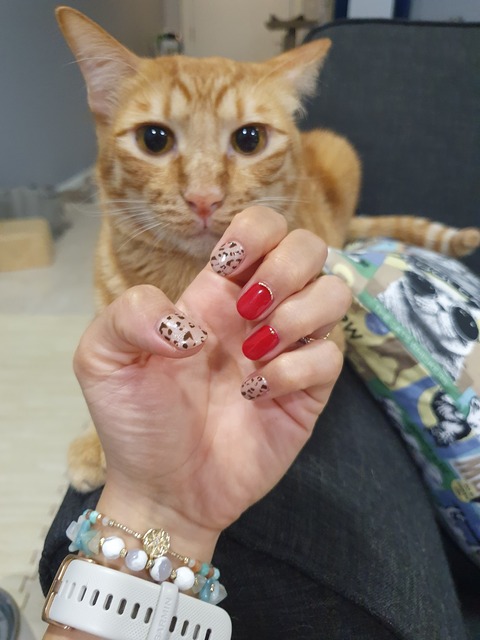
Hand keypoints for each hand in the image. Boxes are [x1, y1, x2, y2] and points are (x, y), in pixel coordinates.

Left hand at [70, 207, 349, 559]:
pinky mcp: (308, 391)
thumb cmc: (135, 421)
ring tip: (255, 352)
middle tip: (250, 310)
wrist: (165, 489)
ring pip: (335, 293)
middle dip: (288, 267)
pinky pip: (331, 356)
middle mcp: (259, 312)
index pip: (262, 227)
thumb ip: (128, 315)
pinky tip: (257, 393)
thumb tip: (191, 324)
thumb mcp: (103, 359)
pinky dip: (296, 369)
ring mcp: (287, 349)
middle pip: (310, 247)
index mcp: (216, 292)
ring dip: (298, 315)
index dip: (256, 232)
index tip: (228, 269)